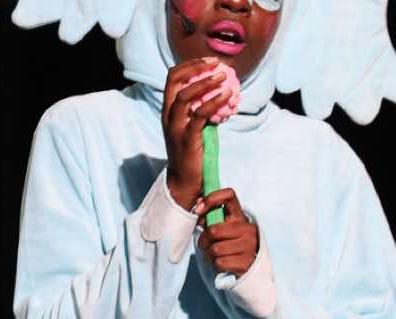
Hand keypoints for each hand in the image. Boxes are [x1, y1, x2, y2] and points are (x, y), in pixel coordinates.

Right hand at [162, 57, 224, 206]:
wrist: (184, 180)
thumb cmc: (192, 151)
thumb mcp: (193, 124)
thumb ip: (201, 107)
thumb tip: (223, 88)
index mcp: (168, 110)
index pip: (172, 78)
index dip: (190, 65)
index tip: (210, 61)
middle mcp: (168, 116)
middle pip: (175, 82)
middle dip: (196, 68)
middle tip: (216, 63)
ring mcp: (176, 127)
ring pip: (185, 96)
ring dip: (206, 82)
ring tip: (223, 76)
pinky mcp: (187, 138)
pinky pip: (200, 114)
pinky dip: (214, 101)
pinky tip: (227, 95)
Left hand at [196, 190, 258, 275]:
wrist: (248, 264)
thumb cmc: (229, 243)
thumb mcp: (222, 227)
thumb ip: (210, 217)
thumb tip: (198, 204)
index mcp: (239, 216)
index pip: (229, 195)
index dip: (212, 198)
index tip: (198, 209)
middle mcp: (247, 228)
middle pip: (213, 230)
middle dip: (204, 240)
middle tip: (205, 244)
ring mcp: (249, 245)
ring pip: (215, 249)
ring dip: (209, 255)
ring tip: (214, 255)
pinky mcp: (246, 262)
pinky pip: (219, 263)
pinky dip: (215, 265)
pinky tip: (221, 262)